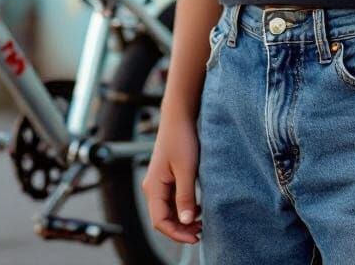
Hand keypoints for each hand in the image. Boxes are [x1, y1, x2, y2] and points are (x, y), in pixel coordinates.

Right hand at [140, 111, 202, 243]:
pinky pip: (172, 200)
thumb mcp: (187, 169)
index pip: (160, 221)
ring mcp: (159, 182)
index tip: (196, 237)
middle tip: (202, 231)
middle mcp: (152, 186)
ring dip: (183, 219)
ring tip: (202, 221)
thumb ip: (185, 196)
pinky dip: (184, 207)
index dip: (177, 234)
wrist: (179, 116)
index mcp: (153, 186)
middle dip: (181, 228)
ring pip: (169, 210)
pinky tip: (198, 207)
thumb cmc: (181, 139)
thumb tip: (185, 222)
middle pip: (163, 218)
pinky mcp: (167, 177)